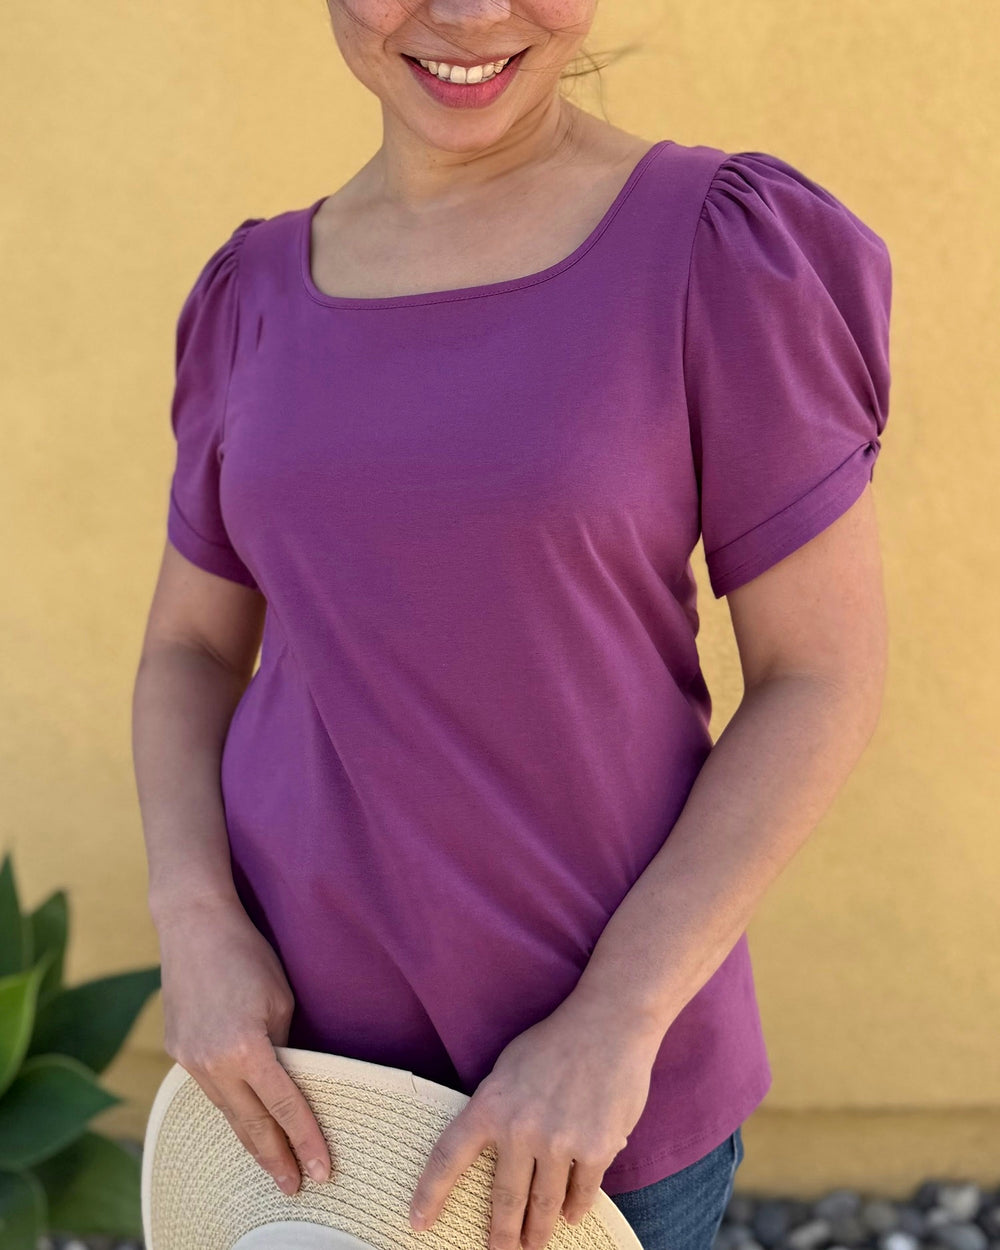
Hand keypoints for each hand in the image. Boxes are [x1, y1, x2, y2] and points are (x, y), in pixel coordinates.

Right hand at [154, 894, 331, 1196]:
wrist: (193, 925)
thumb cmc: (248, 954)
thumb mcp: (280, 1000)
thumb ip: (284, 1046)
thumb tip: (291, 1079)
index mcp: (246, 1048)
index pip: (285, 1107)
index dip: (306, 1141)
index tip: (323, 1170)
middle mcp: (212, 1063)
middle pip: (250, 1124)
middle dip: (275, 1158)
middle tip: (295, 1187)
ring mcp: (189, 1059)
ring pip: (226, 1112)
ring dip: (250, 1139)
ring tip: (273, 1164)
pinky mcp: (177, 1050)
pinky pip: (208, 1089)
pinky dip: (228, 1108)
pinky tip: (242, 1120)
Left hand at [407, 993, 659, 1249]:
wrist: (608, 1024)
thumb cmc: (555, 1042)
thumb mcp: (508, 1068)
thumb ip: (498, 1108)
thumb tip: (495, 1144)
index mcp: (490, 1105)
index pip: (449, 1157)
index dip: (430, 1194)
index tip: (417, 1222)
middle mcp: (520, 1130)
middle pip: (505, 1199)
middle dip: (502, 1235)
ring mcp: (559, 1142)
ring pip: (544, 1204)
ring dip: (539, 1231)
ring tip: (534, 1244)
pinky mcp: (595, 1149)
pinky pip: (582, 1193)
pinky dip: (577, 1208)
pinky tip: (572, 1215)